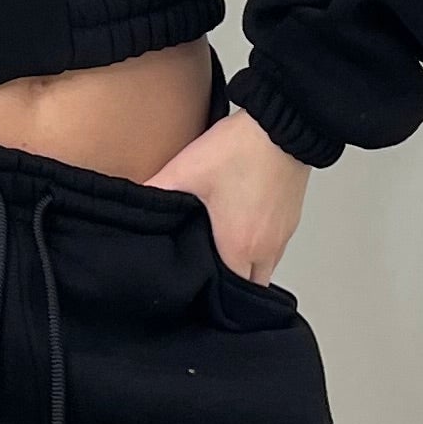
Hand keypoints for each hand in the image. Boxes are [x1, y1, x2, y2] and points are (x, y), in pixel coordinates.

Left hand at [144, 103, 308, 285]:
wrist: (282, 126)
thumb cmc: (242, 149)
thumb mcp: (187, 170)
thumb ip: (156, 190)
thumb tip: (132, 202)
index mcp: (239, 246)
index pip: (227, 296)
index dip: (208, 297)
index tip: (192, 293)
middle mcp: (266, 248)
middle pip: (249, 290)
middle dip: (228, 289)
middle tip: (205, 279)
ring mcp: (282, 235)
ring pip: (264, 270)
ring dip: (244, 268)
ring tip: (218, 254)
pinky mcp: (291, 219)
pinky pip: (275, 248)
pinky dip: (258, 248)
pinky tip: (238, 228)